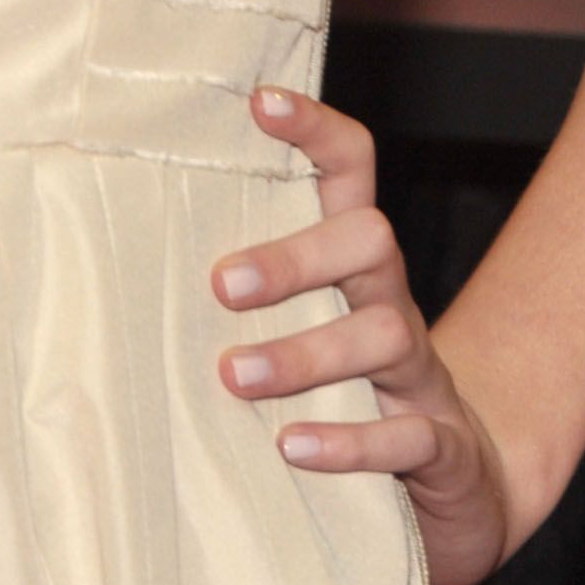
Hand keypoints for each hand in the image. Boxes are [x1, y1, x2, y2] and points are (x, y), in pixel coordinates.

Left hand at [209, 86, 510, 584]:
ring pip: (386, 333)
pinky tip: (292, 445)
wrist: (461, 481)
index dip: (315, 128)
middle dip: (298, 256)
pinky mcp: (442, 446)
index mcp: (354, 265)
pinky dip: (349, 442)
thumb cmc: (348, 389)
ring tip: (235, 376)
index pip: (349, 169)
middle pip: (371, 240)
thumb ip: (243, 290)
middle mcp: (391, 303)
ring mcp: (423, 373)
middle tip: (222, 284)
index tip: (259, 102)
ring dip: (306, 355)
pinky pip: (407, 435)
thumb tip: (124, 257)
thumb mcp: (303, 326)